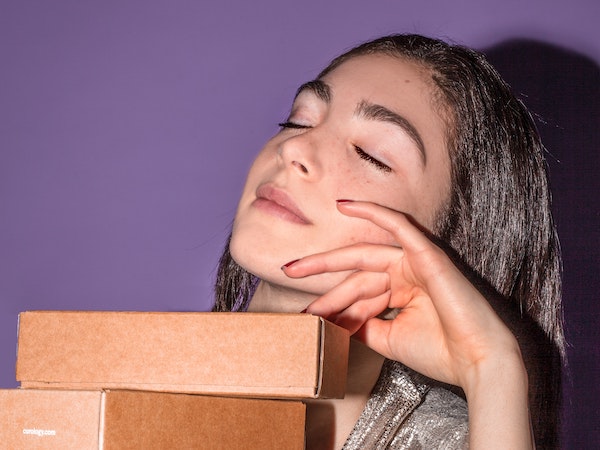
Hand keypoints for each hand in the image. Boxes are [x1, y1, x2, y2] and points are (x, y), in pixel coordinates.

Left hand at [282, 200, 523, 391]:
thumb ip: (362, 325)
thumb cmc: (440, 352)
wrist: (478, 364)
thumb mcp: (387, 339)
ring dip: (328, 263)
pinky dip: (372, 211)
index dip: (331, 306)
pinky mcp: (426, 253)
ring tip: (295, 268)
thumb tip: (335, 322)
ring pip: (363, 258)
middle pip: (355, 276)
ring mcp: (415, 260)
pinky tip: (344, 204)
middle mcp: (406, 272)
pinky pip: (396, 224)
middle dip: (321, 285)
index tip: (304, 318)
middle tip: (287, 282)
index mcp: (400, 292)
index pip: (358, 294)